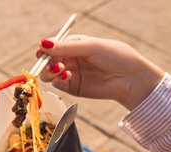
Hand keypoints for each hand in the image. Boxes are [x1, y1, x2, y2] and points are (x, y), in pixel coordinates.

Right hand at [37, 35, 163, 109]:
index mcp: (75, 45)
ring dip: (49, 71)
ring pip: (49, 74)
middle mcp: (70, 59)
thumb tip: (42, 44)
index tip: (41, 52)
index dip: (45, 49)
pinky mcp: (72, 88)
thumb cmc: (115, 56)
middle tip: (48, 63)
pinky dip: (58, 79)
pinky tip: (68, 75)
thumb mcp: (90, 47)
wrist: (130, 79)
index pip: (53, 45)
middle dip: (45, 62)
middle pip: (48, 61)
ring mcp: (70, 74)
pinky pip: (57, 84)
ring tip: (60, 68)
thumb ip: (66, 47)